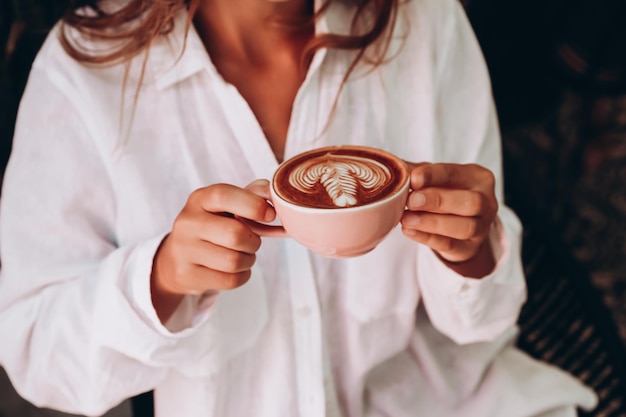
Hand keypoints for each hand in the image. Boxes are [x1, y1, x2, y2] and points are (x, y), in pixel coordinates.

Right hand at [151, 181, 274, 321]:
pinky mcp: (187, 276)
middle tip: (252, 242)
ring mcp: (184, 250)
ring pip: (234, 261)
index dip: (252, 205)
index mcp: (199, 199)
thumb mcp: (225, 207)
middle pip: (235, 234)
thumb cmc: (212, 227)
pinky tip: (235, 270)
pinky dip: (242, 276)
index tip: (270, 215)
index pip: (223, 195)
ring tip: (243, 256)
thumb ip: (250, 196)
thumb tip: (270, 190)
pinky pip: (230, 280)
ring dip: (248, 260)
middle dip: (253, 241)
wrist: (176, 259)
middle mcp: (187, 222)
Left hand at [401, 163, 497, 275]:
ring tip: (406, 218)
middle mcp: (486, 202)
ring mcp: (481, 228)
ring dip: (432, 222)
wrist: (459, 226)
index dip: (433, 175)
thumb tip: (397, 172)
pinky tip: (409, 230)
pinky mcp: (469, 248)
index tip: (414, 179)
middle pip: (470, 202)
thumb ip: (417, 173)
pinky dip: (427, 237)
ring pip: (464, 226)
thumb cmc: (445, 194)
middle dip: (438, 200)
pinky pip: (450, 244)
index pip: (456, 174)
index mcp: (478, 177)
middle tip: (411, 201)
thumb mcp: (434, 179)